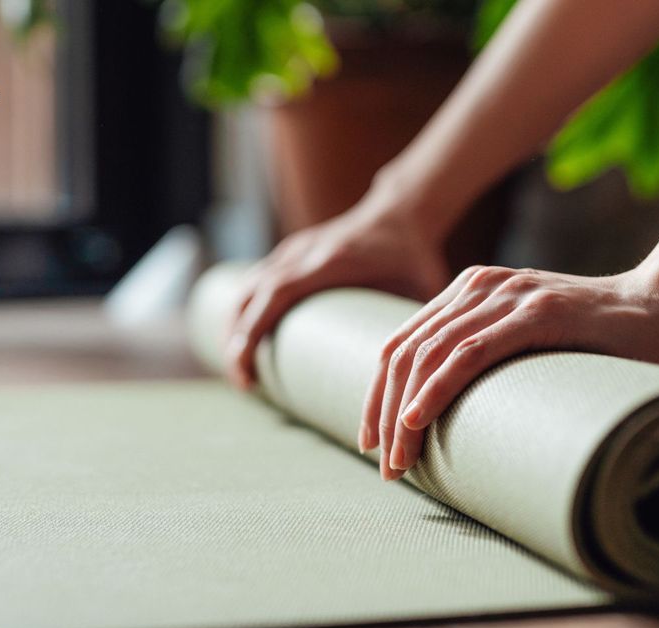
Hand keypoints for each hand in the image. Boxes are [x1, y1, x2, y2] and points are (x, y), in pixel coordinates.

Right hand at [225, 191, 449, 388]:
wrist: (402, 212)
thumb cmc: (413, 256)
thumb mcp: (420, 289)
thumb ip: (419, 328)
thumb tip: (423, 378)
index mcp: (331, 261)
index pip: (276, 294)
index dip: (253, 333)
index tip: (248, 373)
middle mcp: (304, 253)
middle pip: (250, 295)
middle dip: (236, 341)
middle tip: (244, 383)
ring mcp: (294, 250)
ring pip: (245, 288)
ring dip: (234, 327)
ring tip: (242, 370)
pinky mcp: (291, 254)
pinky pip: (254, 281)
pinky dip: (243, 310)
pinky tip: (243, 340)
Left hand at [358, 264, 658, 479]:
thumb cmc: (601, 339)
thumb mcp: (530, 345)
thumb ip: (494, 360)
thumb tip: (459, 424)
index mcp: (470, 291)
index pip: (402, 344)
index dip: (378, 395)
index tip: (374, 442)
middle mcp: (480, 286)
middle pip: (404, 351)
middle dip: (383, 412)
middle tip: (384, 465)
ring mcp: (508, 295)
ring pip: (428, 355)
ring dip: (404, 414)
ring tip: (398, 460)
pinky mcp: (537, 313)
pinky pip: (471, 351)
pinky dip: (437, 387)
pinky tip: (418, 419)